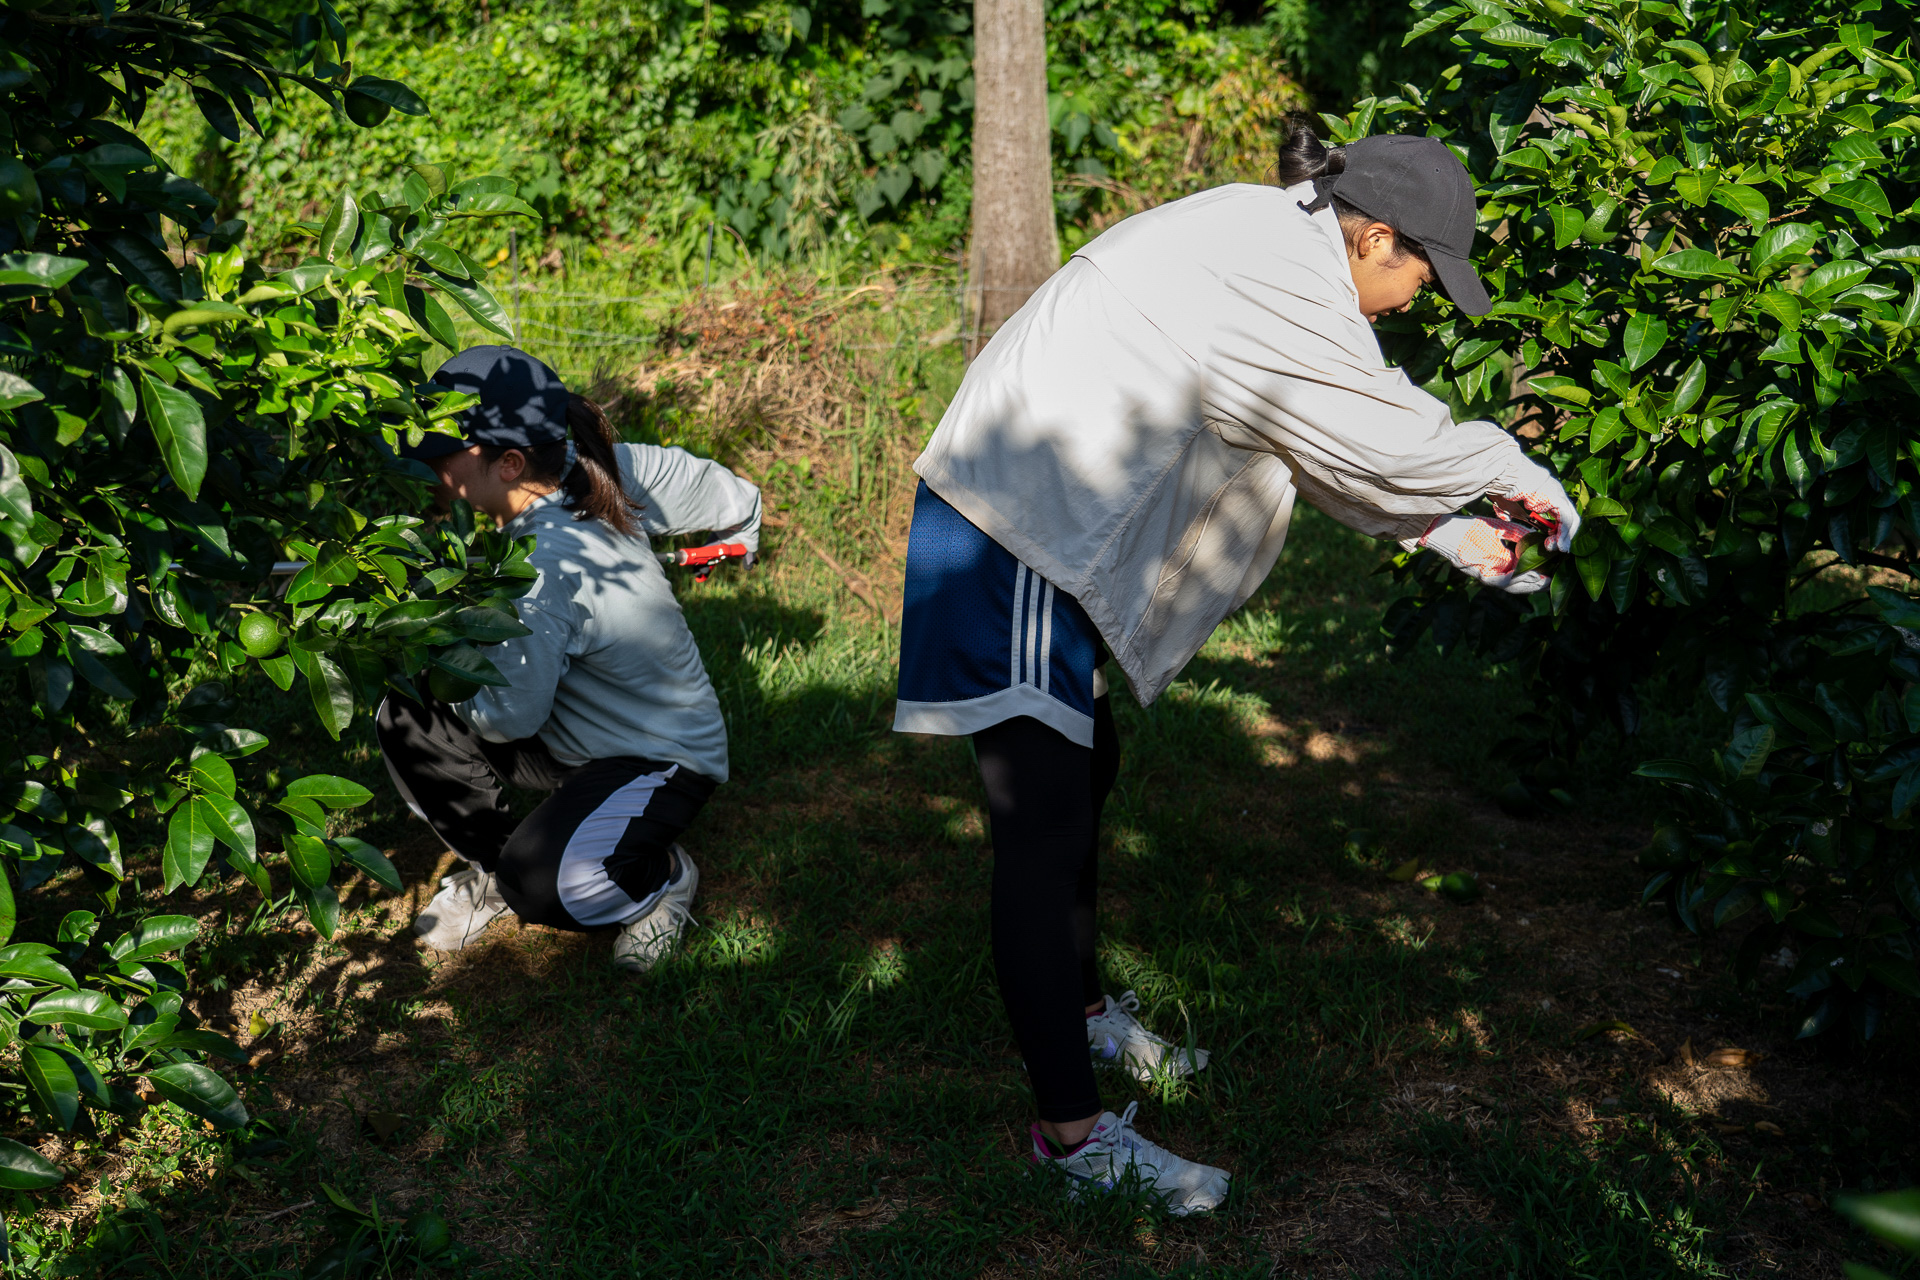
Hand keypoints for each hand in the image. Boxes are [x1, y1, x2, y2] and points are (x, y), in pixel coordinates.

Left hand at [1418, 513, 1547, 593]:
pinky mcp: (1477, 572)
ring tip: (1544, 579)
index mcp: (1501, 564)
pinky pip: (1499, 580)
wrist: (1447, 529)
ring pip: (1510, 586)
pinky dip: (1514, 578)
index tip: (1556, 573)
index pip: (1523, 576)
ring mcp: (1485, 574)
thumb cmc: (1471, 527)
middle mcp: (1494, 573)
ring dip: (1529, 583)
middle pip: (1519, 585)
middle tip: (1553, 581)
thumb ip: (1518, 535)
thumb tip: (1539, 537)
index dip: (1540, 577)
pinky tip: (1527, 574)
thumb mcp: (1500, 530)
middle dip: (1537, 584)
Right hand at [1490, 456, 1580, 552]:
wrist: (1504, 472)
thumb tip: (1506, 518)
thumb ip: (1506, 510)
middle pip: (1569, 516)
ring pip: (1571, 519)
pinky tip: (1557, 544)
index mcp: (1545, 491)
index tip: (1548, 541)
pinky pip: (1566, 520)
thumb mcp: (1505, 502)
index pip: (1560, 512)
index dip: (1557, 529)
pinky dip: (1563, 534)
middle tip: (1553, 547)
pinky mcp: (1557, 498)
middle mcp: (1555, 491)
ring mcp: (1558, 493)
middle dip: (1563, 535)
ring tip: (1556, 549)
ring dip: (1564, 537)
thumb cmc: (1502, 484)